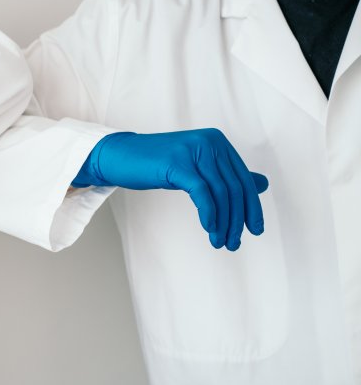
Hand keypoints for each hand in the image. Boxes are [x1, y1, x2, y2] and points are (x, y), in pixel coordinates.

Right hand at [73, 129, 268, 251]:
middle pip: (235, 188)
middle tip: (234, 242)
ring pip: (220, 193)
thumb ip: (228, 174)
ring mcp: (193, 151)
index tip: (254, 229)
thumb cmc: (157, 163)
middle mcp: (209, 142)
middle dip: (238, 220)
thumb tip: (263, 183)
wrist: (121, 156)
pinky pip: (201, 193)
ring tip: (220, 242)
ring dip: (223, 223)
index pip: (243, 179)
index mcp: (217, 142)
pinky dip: (208, 214)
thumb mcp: (197, 167)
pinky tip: (208, 229)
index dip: (252, 207)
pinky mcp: (177, 163)